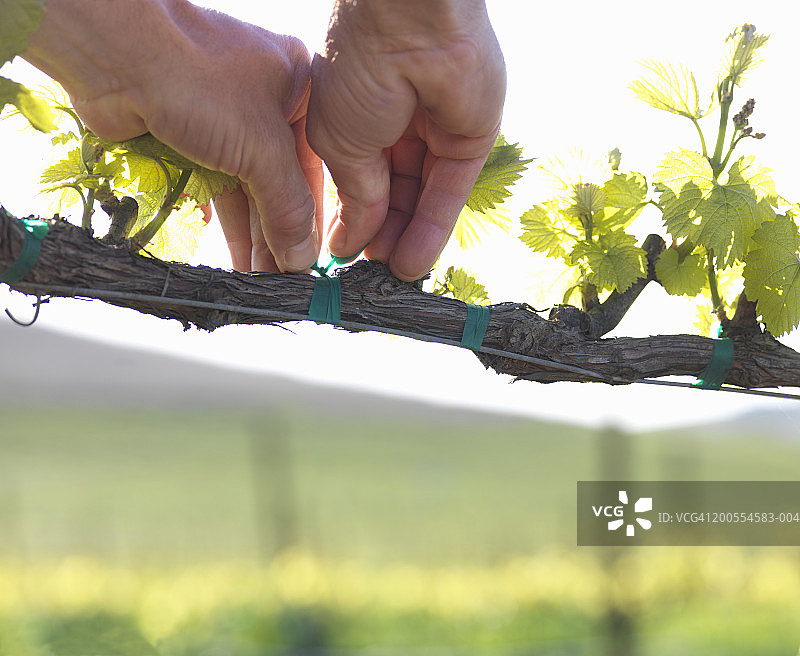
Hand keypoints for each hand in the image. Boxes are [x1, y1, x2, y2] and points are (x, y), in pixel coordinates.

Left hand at [24, 0, 322, 272]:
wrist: (116, 54)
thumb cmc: (200, 83)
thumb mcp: (262, 150)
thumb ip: (287, 207)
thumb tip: (301, 259)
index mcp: (300, 90)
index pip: (316, 168)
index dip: (312, 218)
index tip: (310, 261)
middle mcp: (266, 102)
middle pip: (279, 183)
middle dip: (278, 234)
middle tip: (279, 279)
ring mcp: (225, 117)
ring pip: (245, 187)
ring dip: (250, 234)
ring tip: (255, 278)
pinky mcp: (189, 133)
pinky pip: (213, 184)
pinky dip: (220, 216)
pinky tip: (228, 251)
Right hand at [306, 0, 504, 280]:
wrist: (409, 26)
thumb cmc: (357, 70)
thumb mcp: (337, 144)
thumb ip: (353, 197)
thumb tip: (348, 241)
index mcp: (354, 116)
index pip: (356, 179)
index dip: (351, 219)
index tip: (341, 256)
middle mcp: (394, 124)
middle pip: (390, 193)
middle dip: (381, 234)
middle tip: (370, 274)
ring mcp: (433, 132)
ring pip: (420, 198)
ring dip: (407, 239)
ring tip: (393, 278)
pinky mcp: (469, 141)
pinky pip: (448, 193)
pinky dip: (433, 229)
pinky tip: (414, 263)